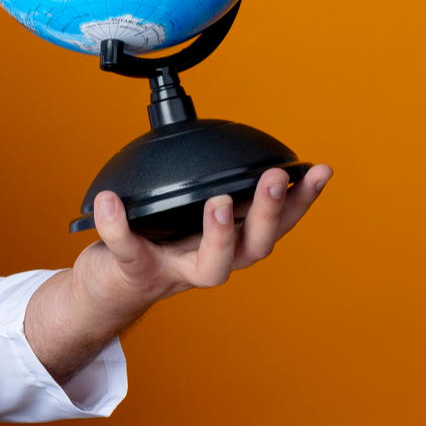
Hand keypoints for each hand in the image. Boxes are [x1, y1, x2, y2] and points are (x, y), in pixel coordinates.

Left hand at [73, 164, 333, 328]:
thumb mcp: (196, 209)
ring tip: (217, 201)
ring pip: (211, 265)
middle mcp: (213, 261)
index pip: (278, 223)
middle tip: (272, 177)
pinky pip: (126, 250)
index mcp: (233, 241)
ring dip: (219, 234)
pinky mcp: (136, 271)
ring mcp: (177, 270)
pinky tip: (107, 200)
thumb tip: (241, 140)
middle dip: (268, 212)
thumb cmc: (161, 240)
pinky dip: (115, 226)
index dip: (302, 199)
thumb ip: (218, 185)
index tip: (318, 170)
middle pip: (255, 248)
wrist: (112, 285)